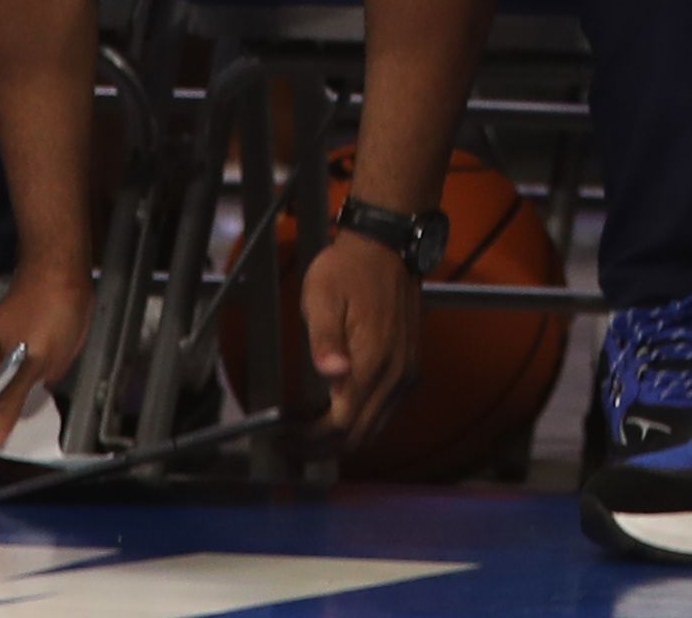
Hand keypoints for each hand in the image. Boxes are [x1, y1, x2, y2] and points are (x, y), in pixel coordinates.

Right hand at [0, 258, 96, 452]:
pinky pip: (16, 403)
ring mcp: (5, 375)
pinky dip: (21, 419)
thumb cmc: (46, 310)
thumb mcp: (31, 361)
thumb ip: (7, 401)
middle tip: (0, 470)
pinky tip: (34, 437)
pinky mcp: (25, 373)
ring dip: (3, 434)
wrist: (66, 277)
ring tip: (17, 462)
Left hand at [298, 222, 430, 446]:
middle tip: (291, 442)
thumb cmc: (347, 269)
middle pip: (359, 436)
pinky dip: (360, 421)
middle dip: (323, 447)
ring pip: (375, 428)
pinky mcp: (409, 366)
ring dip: (342, 437)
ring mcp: (406, 372)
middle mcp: (395, 374)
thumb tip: (331, 374)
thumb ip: (325, 339)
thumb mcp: (322, 296)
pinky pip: (386, 411)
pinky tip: (336, 408)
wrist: (388, 245)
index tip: (282, 439)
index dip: (309, 440)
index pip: (340, 423)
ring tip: (307, 429)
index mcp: (372, 360)